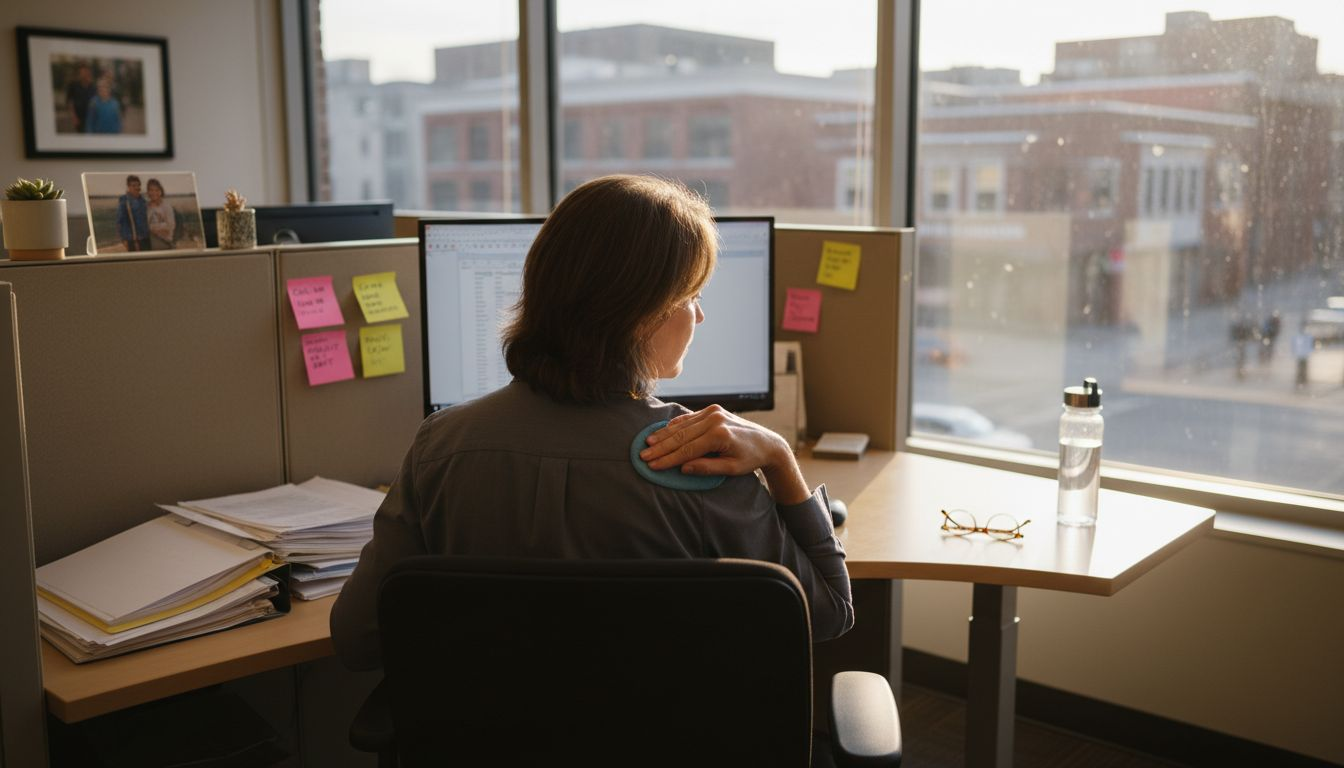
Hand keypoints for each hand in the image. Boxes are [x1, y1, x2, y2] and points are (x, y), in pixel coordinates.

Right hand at [640, 405, 809, 503]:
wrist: (767, 443)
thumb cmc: (750, 459)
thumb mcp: (731, 469)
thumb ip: (707, 468)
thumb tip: (683, 468)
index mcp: (720, 435)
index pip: (687, 449)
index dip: (668, 459)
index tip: (653, 466)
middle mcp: (715, 419)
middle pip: (681, 435)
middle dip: (660, 447)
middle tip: (643, 456)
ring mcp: (714, 412)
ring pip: (682, 425)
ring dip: (663, 435)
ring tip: (648, 444)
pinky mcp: (713, 410)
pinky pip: (689, 418)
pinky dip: (675, 425)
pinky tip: (662, 432)